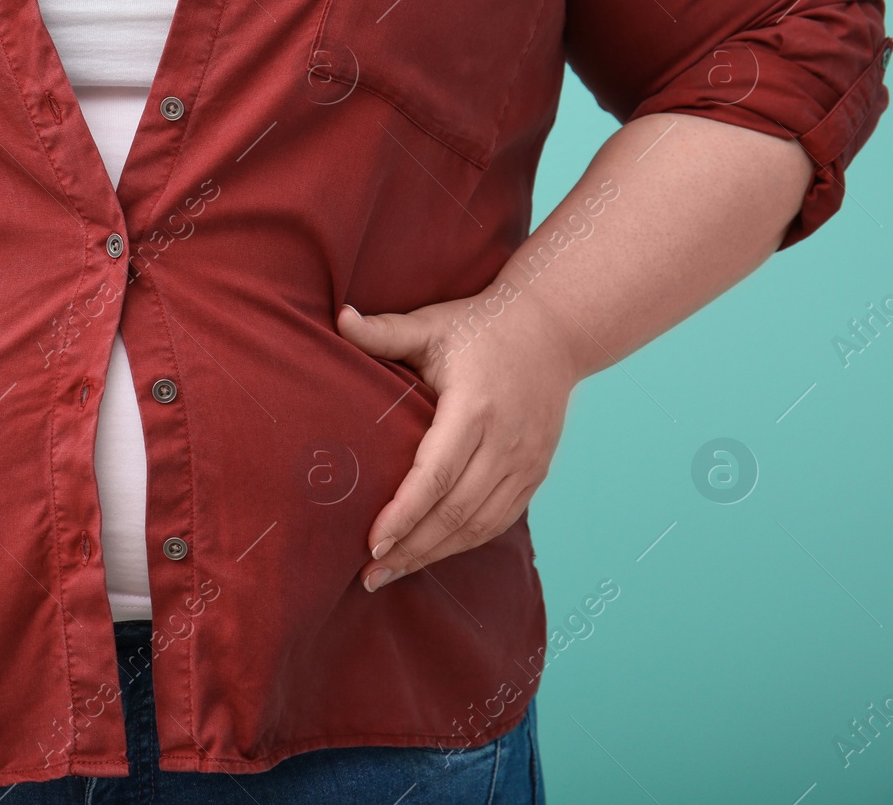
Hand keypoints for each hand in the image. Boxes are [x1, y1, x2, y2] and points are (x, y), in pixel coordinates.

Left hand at [336, 289, 580, 591]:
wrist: (554, 330)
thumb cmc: (480, 327)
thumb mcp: (432, 324)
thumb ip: (384, 331)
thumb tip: (338, 317)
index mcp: (475, 408)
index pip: (435, 476)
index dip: (403, 515)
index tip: (371, 544)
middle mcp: (506, 442)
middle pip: (455, 512)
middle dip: (411, 549)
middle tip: (368, 575)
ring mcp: (526, 462)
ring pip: (479, 525)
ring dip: (434, 555)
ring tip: (390, 574)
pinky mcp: (536, 474)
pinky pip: (499, 521)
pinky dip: (463, 543)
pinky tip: (430, 554)